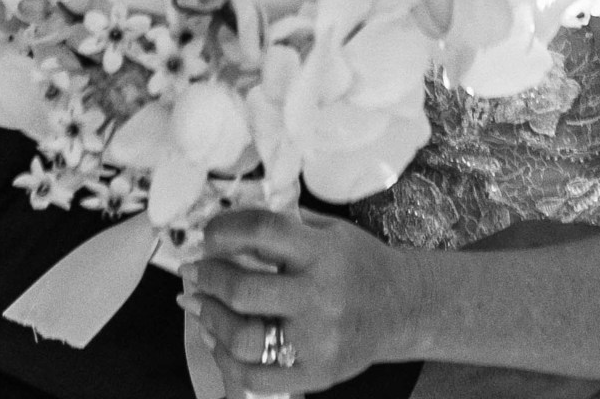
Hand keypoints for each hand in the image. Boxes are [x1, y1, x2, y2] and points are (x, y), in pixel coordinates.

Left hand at [186, 206, 414, 393]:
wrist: (403, 307)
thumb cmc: (360, 262)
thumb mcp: (330, 231)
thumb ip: (286, 225)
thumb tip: (230, 222)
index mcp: (322, 252)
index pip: (262, 231)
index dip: (226, 229)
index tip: (208, 233)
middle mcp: (319, 296)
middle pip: (244, 289)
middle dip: (209, 277)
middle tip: (196, 270)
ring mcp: (316, 341)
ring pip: (243, 338)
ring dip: (210, 319)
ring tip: (198, 305)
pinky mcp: (315, 374)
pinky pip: (256, 377)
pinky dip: (227, 360)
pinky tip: (217, 340)